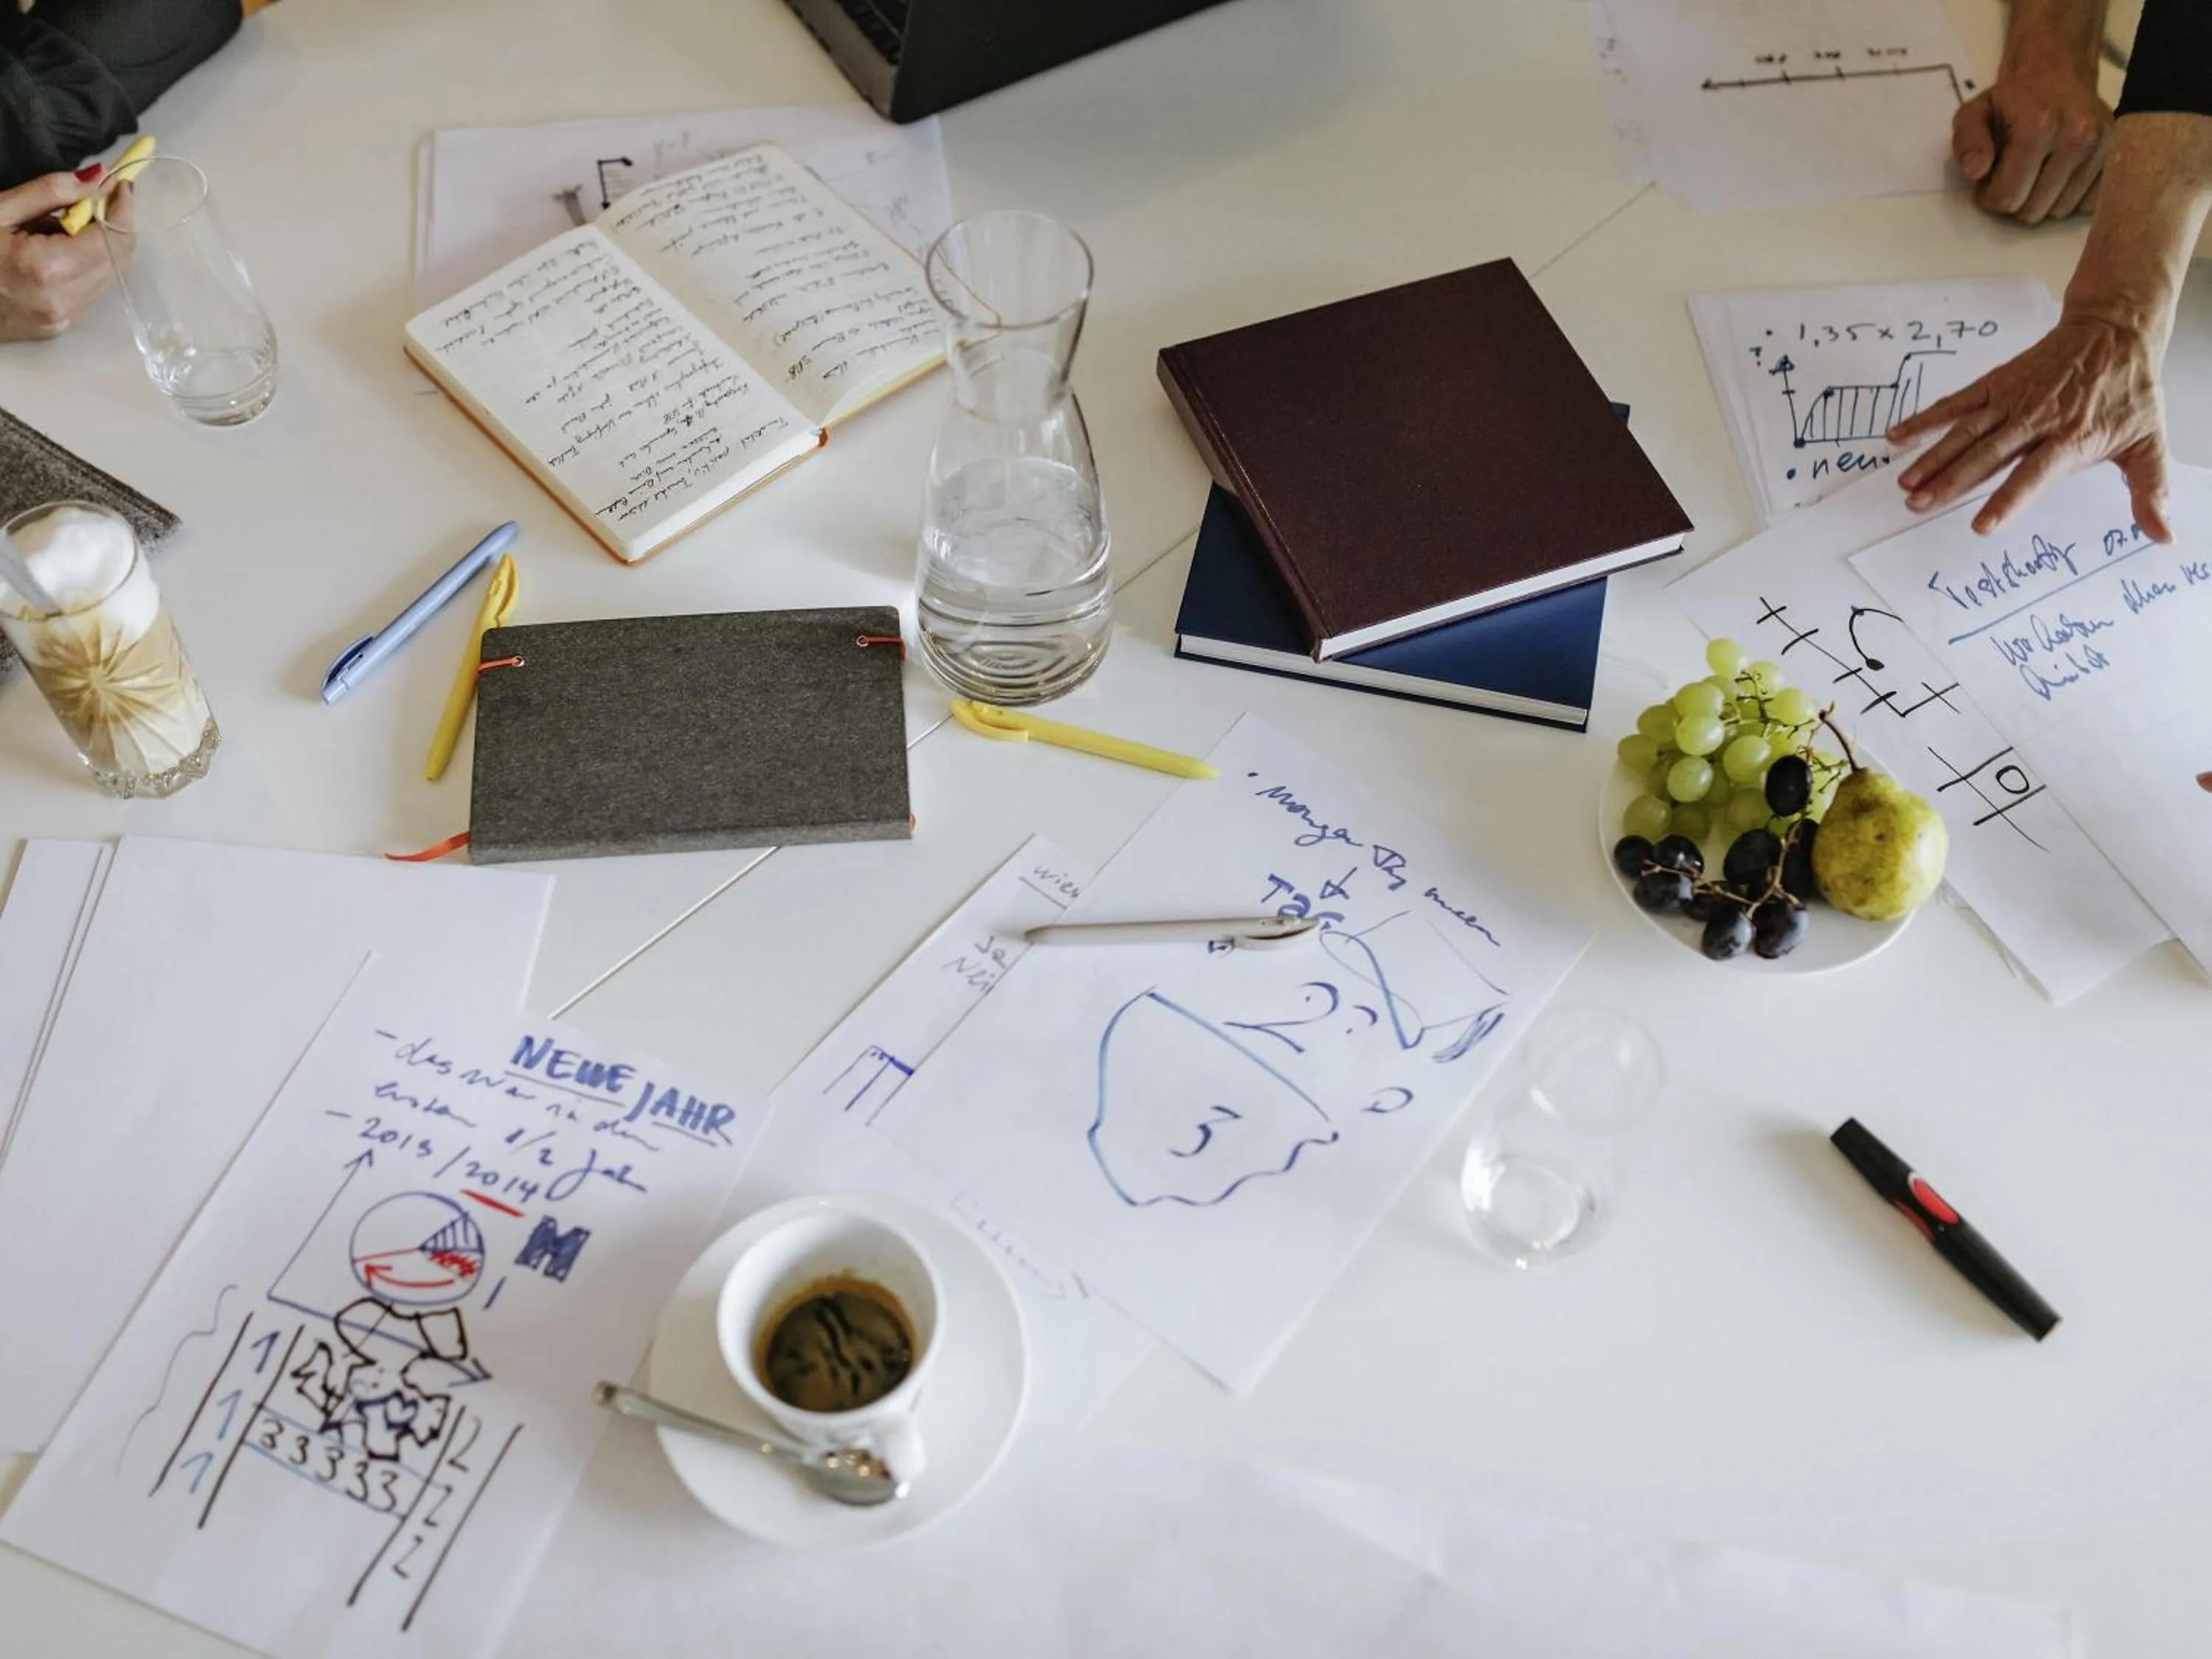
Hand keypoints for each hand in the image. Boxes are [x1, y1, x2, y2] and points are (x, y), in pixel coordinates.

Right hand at [0, 169, 115, 341]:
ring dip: (101, 246)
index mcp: (47, 268)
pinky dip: (86, 265)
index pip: (112, 238)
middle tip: (98, 197)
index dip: (122, 208)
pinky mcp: (57, 327)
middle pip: (118, 259)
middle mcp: (62, 300)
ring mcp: (61, 319)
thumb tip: (96, 177)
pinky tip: (58, 250)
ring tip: (66, 224)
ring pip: (107, 276)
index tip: (121, 184)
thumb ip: (50, 192)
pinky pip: (89, 291)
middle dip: (115, 225)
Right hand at [1887, 309, 2167, 538]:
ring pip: (1965, 433)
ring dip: (1933, 458)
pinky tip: (1897, 436)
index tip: (1981, 525)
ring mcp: (2011, 400)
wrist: (2114, 332)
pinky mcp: (1996, 383)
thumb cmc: (2130, 391)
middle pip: (1986, 456)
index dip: (2007, 500)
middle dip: (1951, 482)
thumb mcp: (2150, 440)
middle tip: (1919, 505)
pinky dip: (1926, 419)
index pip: (2032, 475)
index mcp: (2070, 439)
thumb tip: (2163, 536)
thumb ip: (2150, 490)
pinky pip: (1956, 403)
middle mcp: (2035, 420)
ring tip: (1906, 483)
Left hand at [1953, 64, 2112, 223]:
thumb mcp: (1974, 114)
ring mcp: (2102, 146)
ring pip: (2060, 211)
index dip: (1989, 197)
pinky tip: (2059, 174)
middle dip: (2015, 200)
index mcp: (2039, 126)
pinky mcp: (2116, 155)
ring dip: (2042, 200)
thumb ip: (1967, 142)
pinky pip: (2087, 204)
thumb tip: (1975, 171)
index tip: (1988, 181)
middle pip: (2033, 209)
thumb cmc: (2011, 100)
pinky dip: (2068, 197)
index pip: (2007, 197)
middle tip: (2011, 176)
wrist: (2057, 74)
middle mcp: (2078, 136)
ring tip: (2035, 171)